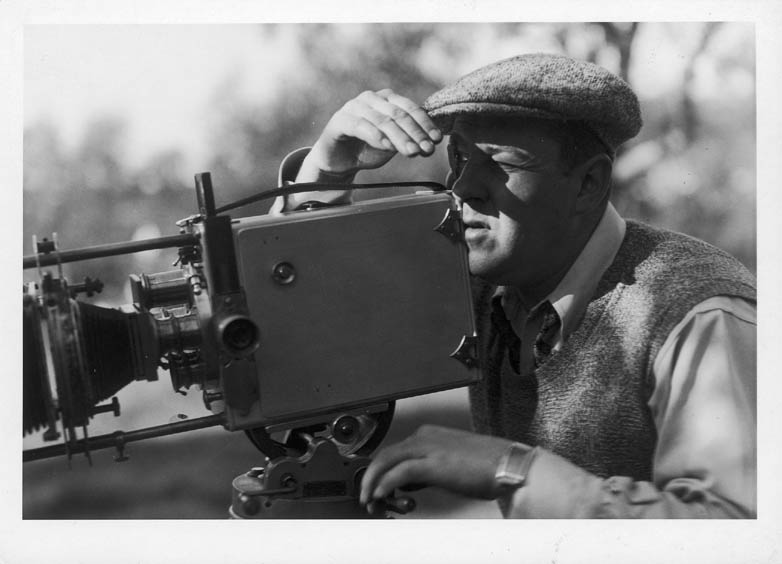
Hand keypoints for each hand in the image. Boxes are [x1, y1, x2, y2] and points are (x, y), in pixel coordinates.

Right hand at [296, 89, 442, 182]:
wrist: (338, 161)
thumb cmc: (367, 149)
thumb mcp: (393, 144)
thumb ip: (408, 138)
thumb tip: (431, 140)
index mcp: (387, 99)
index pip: (410, 108)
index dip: (425, 124)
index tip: (437, 140)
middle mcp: (371, 98)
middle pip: (399, 114)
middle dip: (415, 133)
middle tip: (427, 150)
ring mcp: (354, 107)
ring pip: (382, 120)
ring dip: (400, 137)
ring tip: (412, 152)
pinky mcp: (340, 120)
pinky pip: (360, 126)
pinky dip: (375, 136)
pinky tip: (387, 146)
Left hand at [358, 425, 513, 507]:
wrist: (510, 464)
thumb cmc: (488, 466)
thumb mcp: (450, 463)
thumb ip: (428, 469)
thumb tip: (411, 484)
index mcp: (429, 434)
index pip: (394, 451)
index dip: (380, 471)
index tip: (377, 489)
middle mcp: (424, 437)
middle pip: (385, 454)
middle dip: (371, 478)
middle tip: (367, 498)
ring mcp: (428, 448)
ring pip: (386, 462)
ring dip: (373, 483)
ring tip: (371, 502)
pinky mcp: (433, 464)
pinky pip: (399, 473)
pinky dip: (385, 484)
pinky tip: (381, 495)